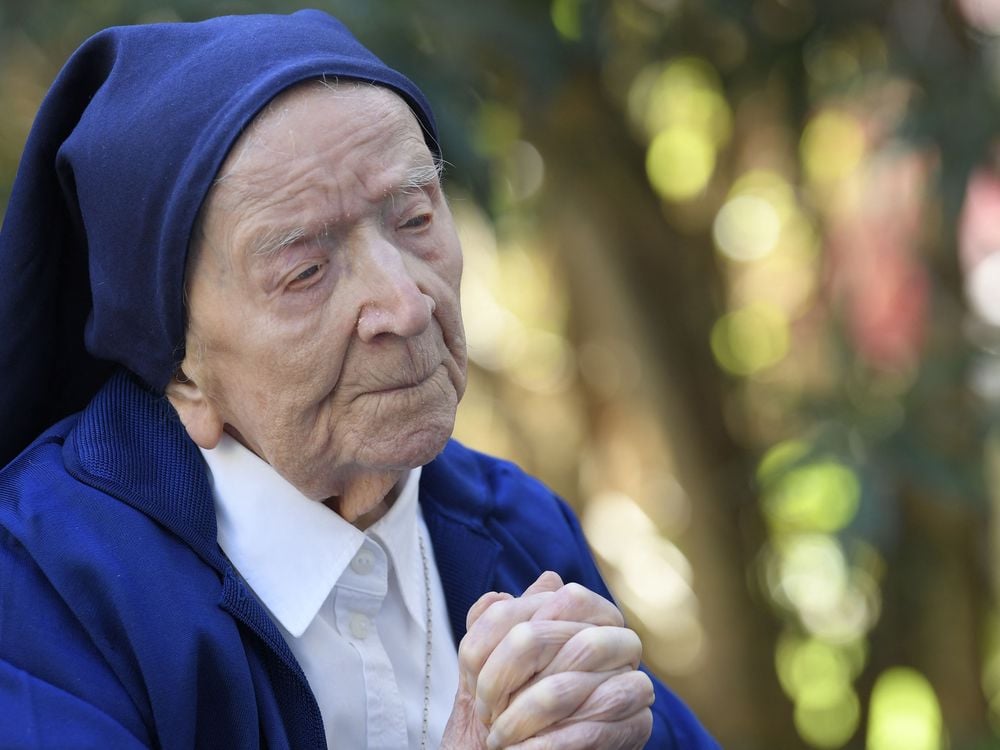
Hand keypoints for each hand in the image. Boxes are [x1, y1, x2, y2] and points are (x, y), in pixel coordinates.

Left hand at [443, 572, 653, 749]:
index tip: (471, 671)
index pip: (556, 598)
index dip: (503, 631)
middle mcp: (620, 640)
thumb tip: (497, 597)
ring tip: (497, 737)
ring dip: (520, 715)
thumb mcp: (490, 665)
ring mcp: (635, 682)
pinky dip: (547, 743)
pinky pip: (592, 729)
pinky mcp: (639, 726)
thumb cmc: (512, 710)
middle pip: (555, 636)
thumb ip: (494, 626)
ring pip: (567, 686)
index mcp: (592, 612)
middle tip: (483, 709)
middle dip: (504, 676)